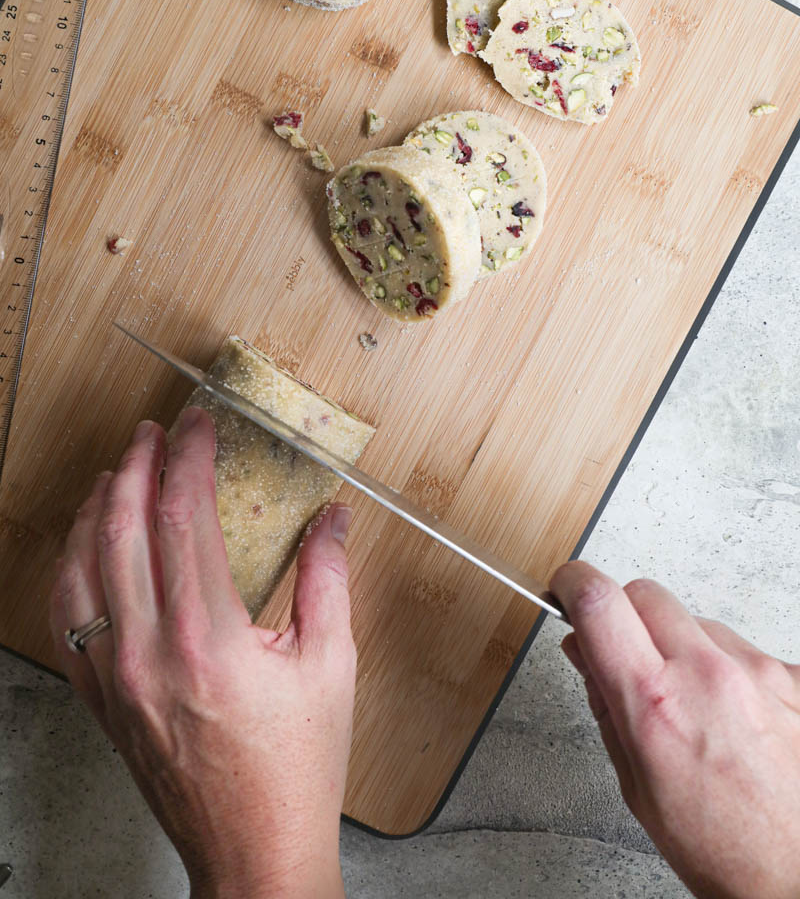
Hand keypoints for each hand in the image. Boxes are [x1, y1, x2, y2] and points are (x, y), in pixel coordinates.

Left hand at [50, 408, 355, 898]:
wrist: (252, 851)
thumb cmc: (297, 768)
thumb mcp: (332, 666)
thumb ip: (328, 580)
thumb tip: (333, 518)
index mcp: (208, 641)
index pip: (185, 518)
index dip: (189, 459)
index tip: (199, 426)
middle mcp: (148, 655)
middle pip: (122, 530)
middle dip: (137, 466)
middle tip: (155, 431)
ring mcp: (115, 679)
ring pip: (81, 568)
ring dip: (97, 508)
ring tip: (119, 473)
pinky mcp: (101, 699)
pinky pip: (66, 617)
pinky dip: (70, 566)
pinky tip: (87, 544)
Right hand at [550, 562, 799, 898]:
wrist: (799, 875)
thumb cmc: (724, 849)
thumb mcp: (637, 785)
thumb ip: (606, 705)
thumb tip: (585, 650)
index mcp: (654, 701)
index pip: (598, 601)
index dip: (572, 584)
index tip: (566, 589)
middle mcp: (707, 673)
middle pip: (646, 594)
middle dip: (625, 616)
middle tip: (627, 656)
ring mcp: (756, 670)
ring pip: (698, 622)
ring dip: (683, 649)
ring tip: (694, 709)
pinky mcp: (794, 676)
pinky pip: (744, 651)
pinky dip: (730, 674)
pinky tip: (735, 721)